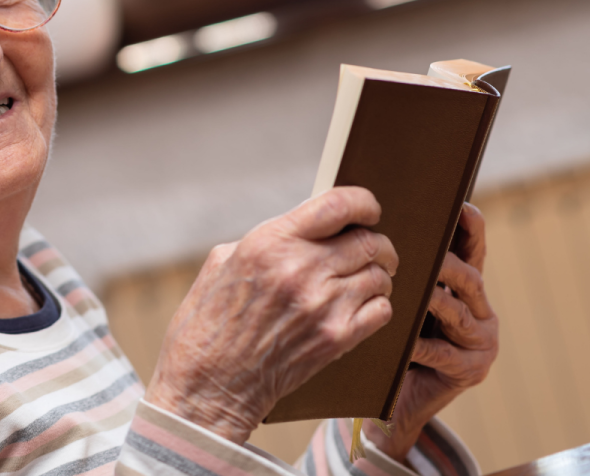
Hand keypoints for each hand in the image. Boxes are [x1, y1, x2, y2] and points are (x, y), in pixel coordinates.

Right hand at [144, 186, 398, 444]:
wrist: (207, 385)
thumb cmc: (207, 324)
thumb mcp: (221, 263)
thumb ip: (264, 240)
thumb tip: (302, 229)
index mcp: (269, 243)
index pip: (338, 204)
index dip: (364, 203)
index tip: (368, 211)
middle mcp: (300, 269)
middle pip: (368, 241)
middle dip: (375, 243)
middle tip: (372, 252)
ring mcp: (321, 306)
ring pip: (379, 275)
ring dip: (376, 276)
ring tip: (364, 282)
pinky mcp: (335, 339)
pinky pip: (381, 310)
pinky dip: (377, 306)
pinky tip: (360, 308)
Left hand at [365, 202, 498, 461]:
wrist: (393, 404)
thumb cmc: (390, 345)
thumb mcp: (400, 302)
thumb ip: (402, 272)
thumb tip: (374, 225)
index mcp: (464, 291)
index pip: (473, 252)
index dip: (471, 229)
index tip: (463, 207)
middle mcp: (480, 312)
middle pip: (470, 277)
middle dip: (447, 263)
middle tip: (423, 254)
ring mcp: (480, 342)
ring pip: (458, 311)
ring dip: (433, 300)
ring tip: (414, 291)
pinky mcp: (470, 370)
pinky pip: (443, 352)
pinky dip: (420, 344)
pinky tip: (403, 341)